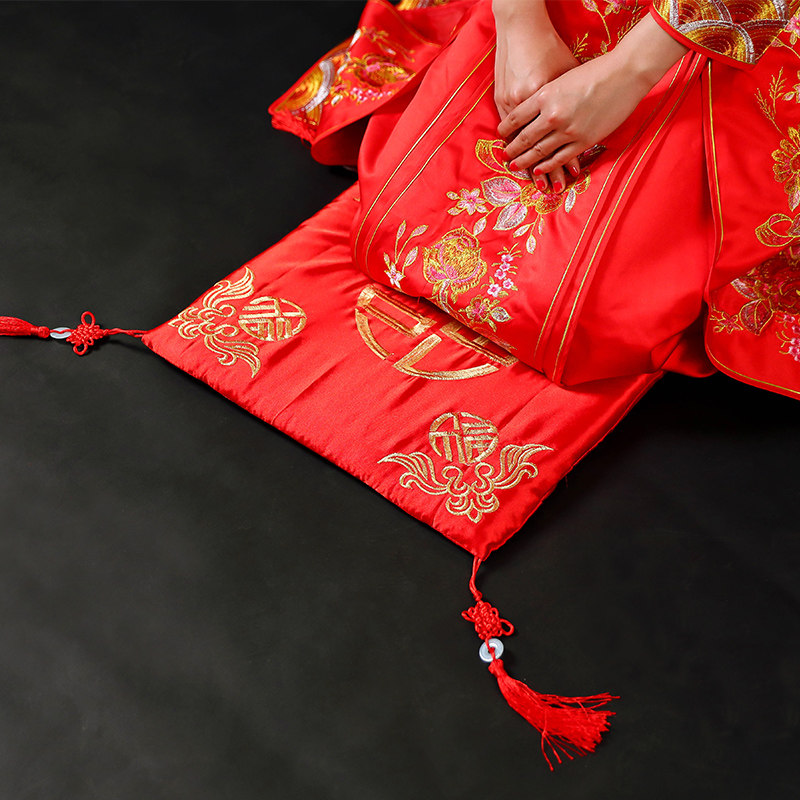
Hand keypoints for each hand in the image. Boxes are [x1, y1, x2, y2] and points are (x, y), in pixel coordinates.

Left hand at [497, 14, 688, 185]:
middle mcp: (552, 115)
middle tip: (505, 157)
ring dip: (525, 162)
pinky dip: (547, 166)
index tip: (500, 135)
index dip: (505, 129)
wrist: (624, 73)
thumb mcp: (562, 77)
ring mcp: (568, 130)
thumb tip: (531, 109)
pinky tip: (538, 171)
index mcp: (544, 95)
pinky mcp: (583, 141)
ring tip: (516, 166)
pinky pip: (559, 159)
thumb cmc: (595, 70)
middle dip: (512, 150)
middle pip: (524, 138)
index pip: (516, 117)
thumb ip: (547, 94)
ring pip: (539, 152)